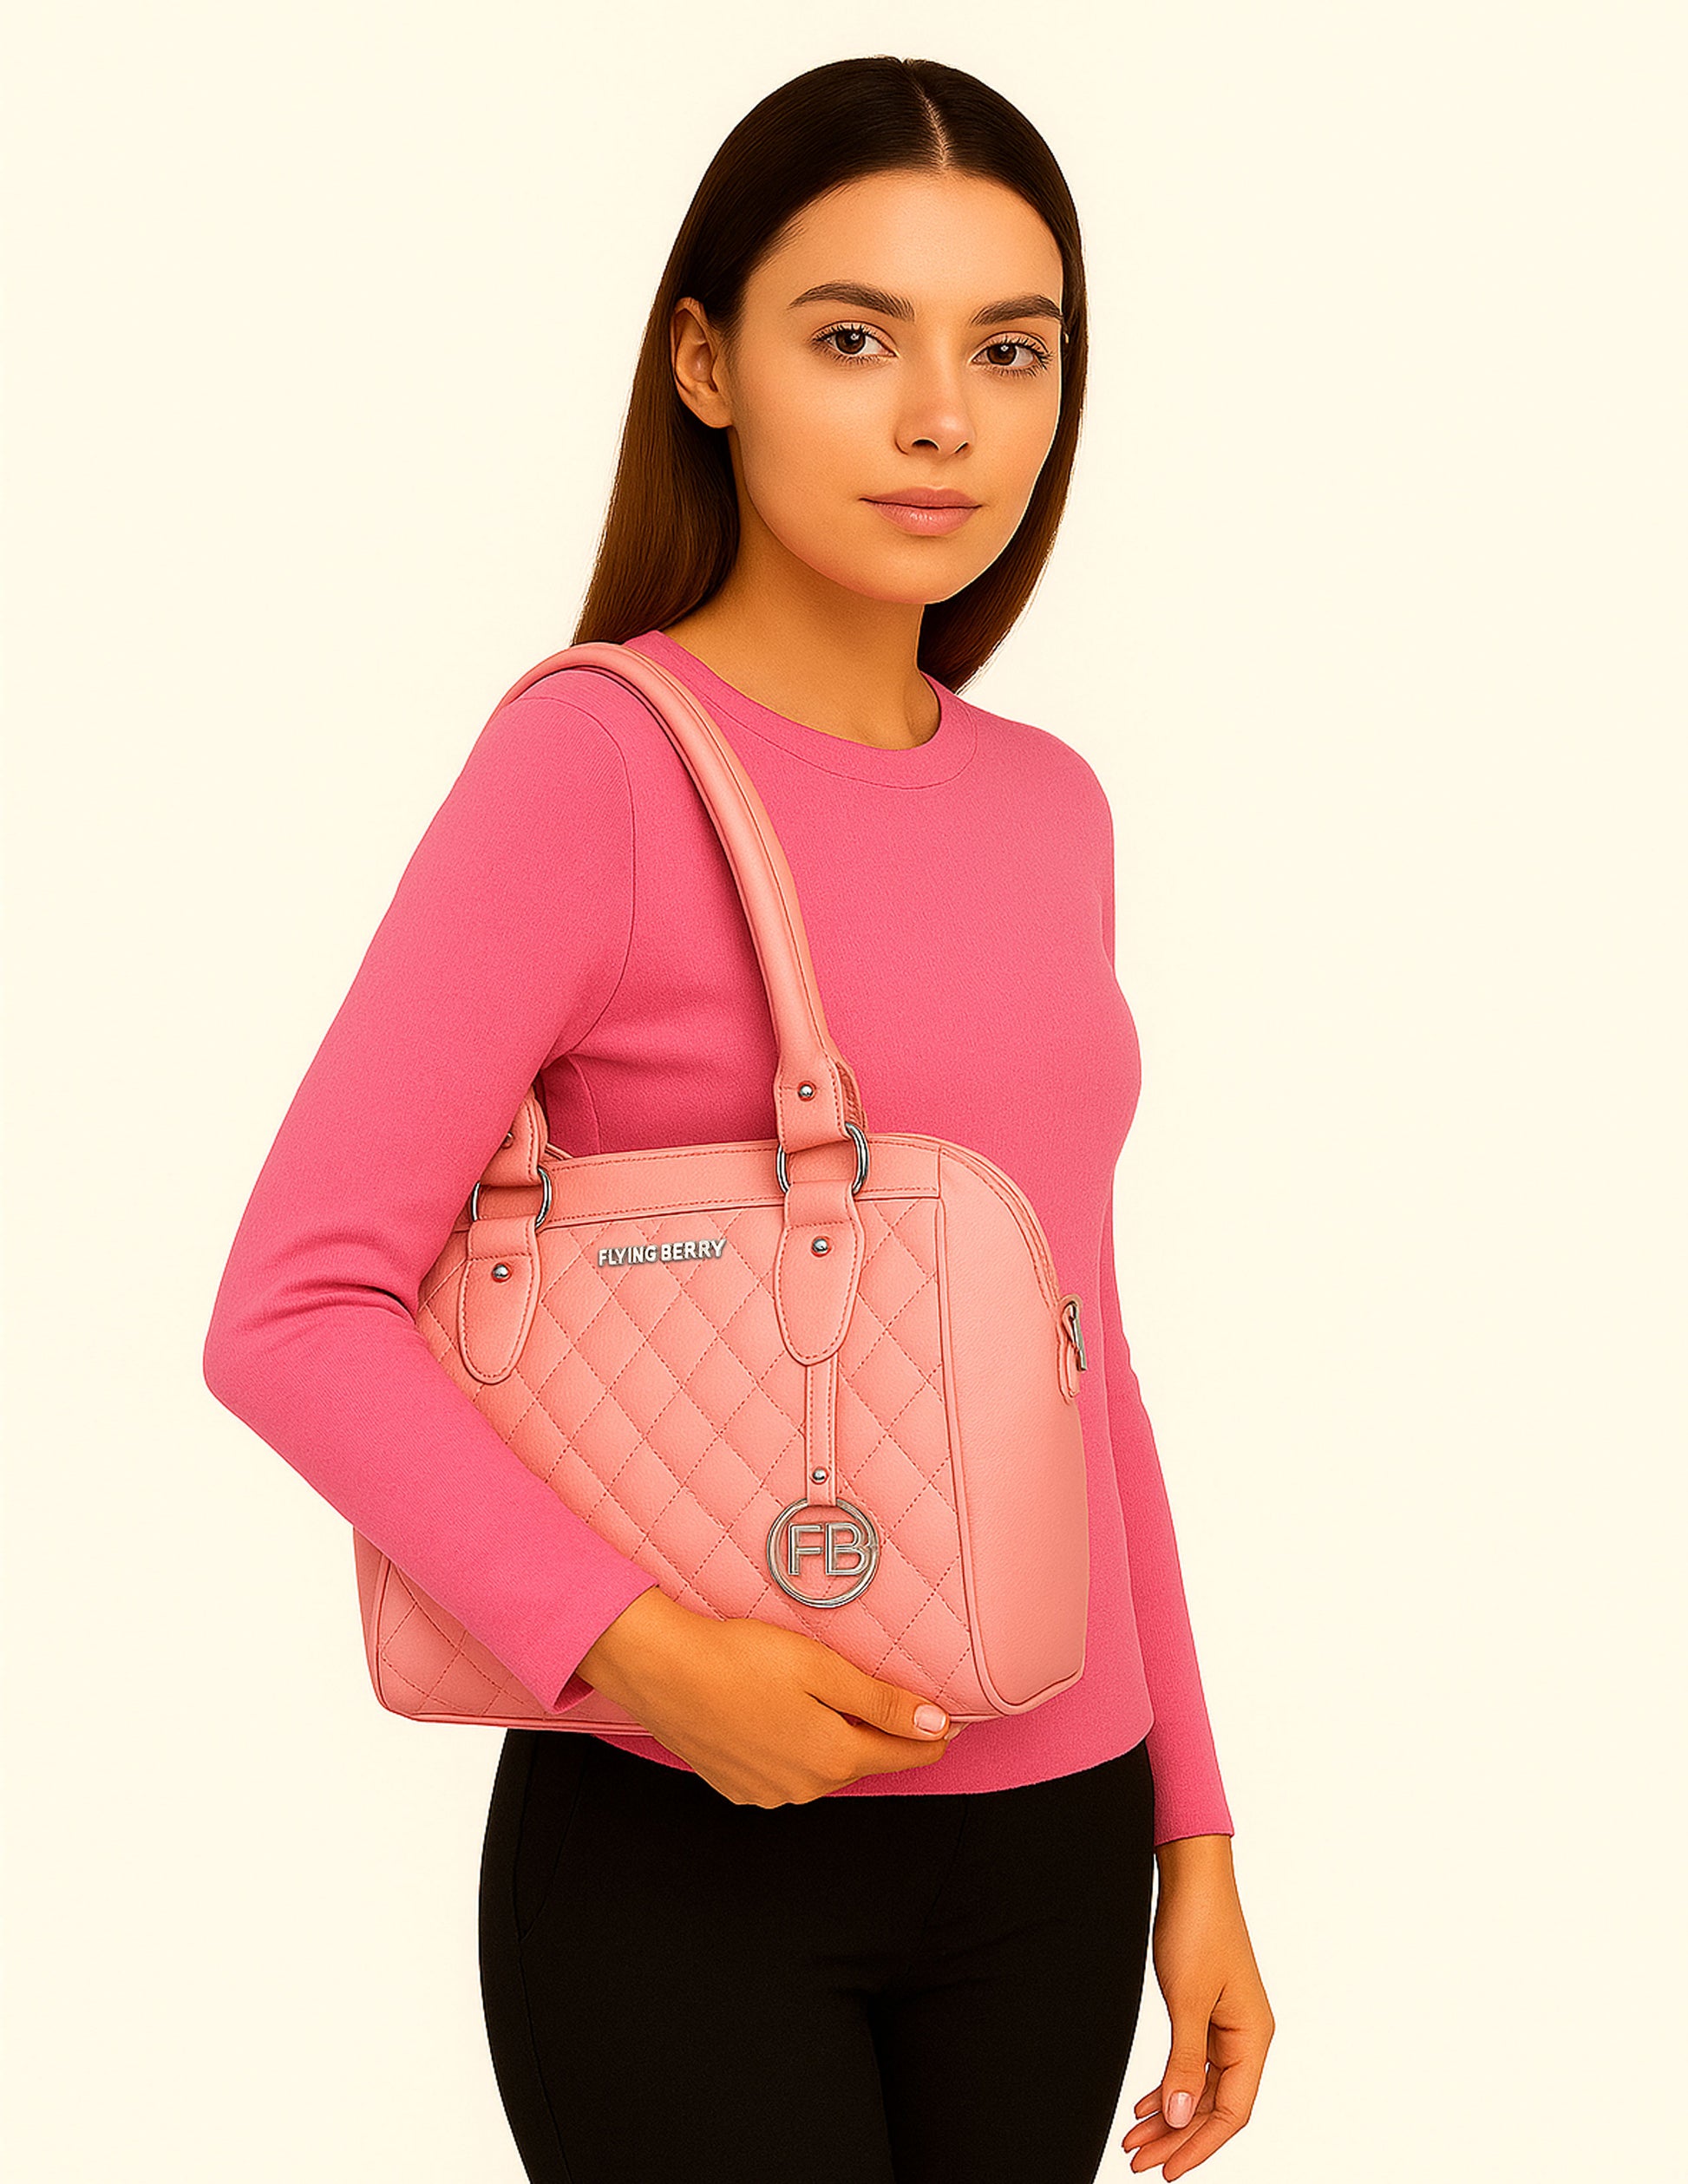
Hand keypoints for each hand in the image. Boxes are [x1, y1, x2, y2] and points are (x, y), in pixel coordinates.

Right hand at [576, 1586, 964, 1803]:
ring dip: (836, 1743)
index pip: (904, 1753)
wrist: (662, 1671)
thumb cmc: (741, 1658)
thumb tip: (937, 1724)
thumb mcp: (823, 1668)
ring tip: (832, 1703)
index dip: (932, 1734)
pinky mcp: (738, 1787)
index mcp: (834, 1757)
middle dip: (882, 1735)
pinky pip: (786, 1773)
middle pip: (863, 1761)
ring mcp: (768, 1793)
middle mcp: (805, 1787)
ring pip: (823, 1769)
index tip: (953, 1719)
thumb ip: (882, 1702)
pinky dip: (796, 1750)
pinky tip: (784, 1718)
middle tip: (896, 1701)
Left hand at [1121, 1833, 1273, 2176]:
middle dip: (1177, 2138)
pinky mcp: (1207, 2011)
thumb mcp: (1187, 2001)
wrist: (1192, 1876)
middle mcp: (1245, 2037)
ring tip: (1133, 2142)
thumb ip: (1185, 2063)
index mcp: (1253, 2038)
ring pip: (1199, 2087)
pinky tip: (1145, 2106)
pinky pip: (1192, 2063)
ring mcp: (1226, 2025)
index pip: (1232, 2112)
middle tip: (1137, 2163)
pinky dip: (1169, 2085)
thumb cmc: (1198, 1929)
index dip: (1199, 2146)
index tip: (1167, 2172)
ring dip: (1168, 2115)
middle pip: (1214, 2106)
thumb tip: (1181, 2118)